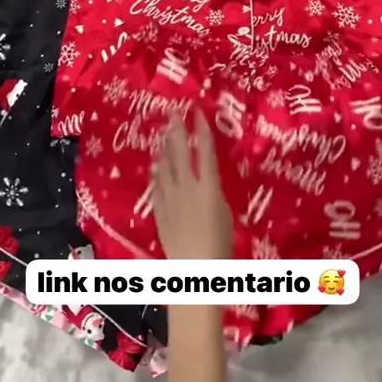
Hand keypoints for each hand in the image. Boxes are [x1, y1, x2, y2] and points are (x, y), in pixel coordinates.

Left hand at [152, 110, 232, 259]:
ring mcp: (170, 199)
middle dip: (176, 130)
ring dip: (164, 149)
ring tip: (163, 134)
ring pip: (165, 167)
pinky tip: (156, 166)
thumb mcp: (225, 213)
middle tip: (171, 113)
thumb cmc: (220, 245)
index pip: (205, 151)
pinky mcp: (159, 211)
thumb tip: (206, 182)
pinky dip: (157, 173)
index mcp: (209, 187)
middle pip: (180, 152)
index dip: (202, 129)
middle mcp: (187, 188)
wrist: (195, 269)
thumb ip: (214, 193)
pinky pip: (157, 186)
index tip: (197, 112)